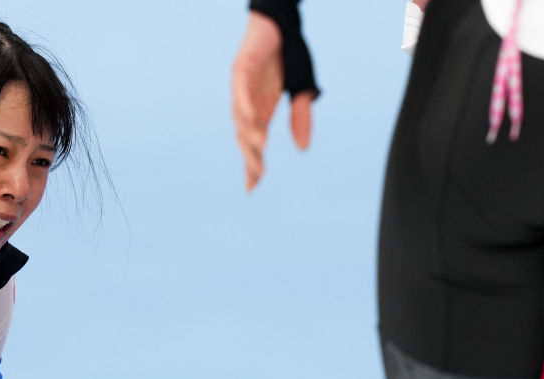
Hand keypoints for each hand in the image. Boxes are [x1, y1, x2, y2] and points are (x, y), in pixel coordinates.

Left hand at [231, 11, 312, 190]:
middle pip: (244, 136)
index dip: (252, 165)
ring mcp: (242, 87)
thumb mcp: (301, 91)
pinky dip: (243, 104)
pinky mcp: (242, 68)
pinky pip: (240, 88)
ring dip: (247, 133)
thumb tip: (303, 149)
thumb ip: (300, 119)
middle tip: (255, 176)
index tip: (252, 187)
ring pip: (240, 116)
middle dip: (250, 156)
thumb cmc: (287, 58)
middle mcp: (248, 104)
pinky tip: (247, 119)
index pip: (254, 144)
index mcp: (261, 112)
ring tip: (256, 150)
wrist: (280, 24)